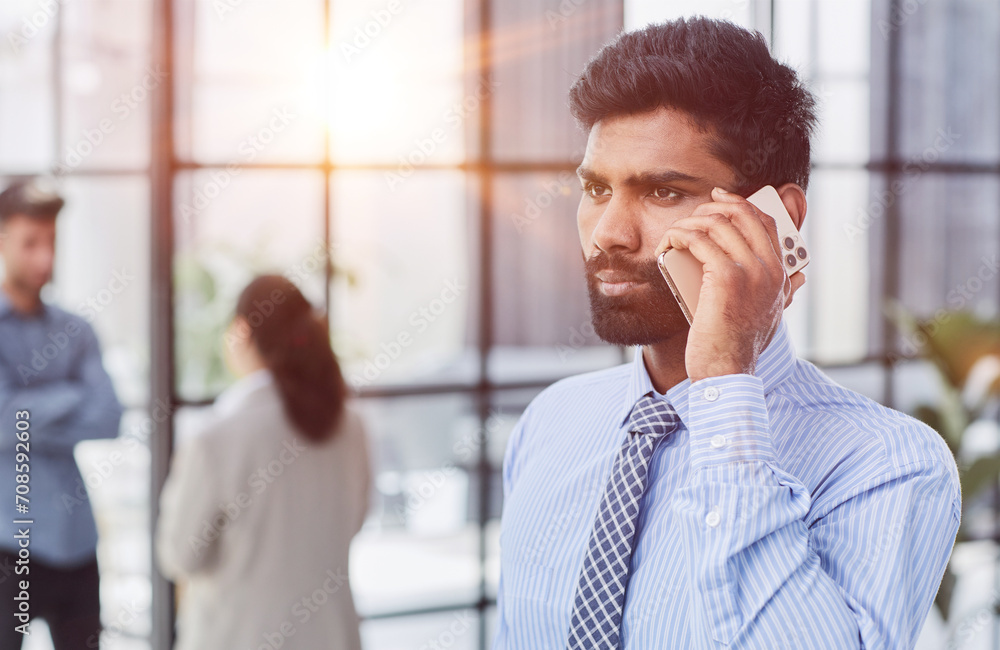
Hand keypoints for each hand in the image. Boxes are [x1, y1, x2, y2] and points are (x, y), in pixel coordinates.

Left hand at [655, 187, 805, 381]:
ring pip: (718, 223)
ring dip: (690, 223)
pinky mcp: (725, 277)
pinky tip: (668, 245)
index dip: (741, 204)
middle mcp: (770, 268)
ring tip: (675, 235)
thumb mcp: (773, 315)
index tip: (719, 199)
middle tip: (692, 215)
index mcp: (780, 274)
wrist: (727, 371)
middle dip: (713, 207)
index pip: (766, 222)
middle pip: (742, 214)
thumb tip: (799, 275)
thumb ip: (784, 293)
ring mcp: (749, 271)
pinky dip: (679, 236)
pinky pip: (699, 240)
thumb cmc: (741, 346)